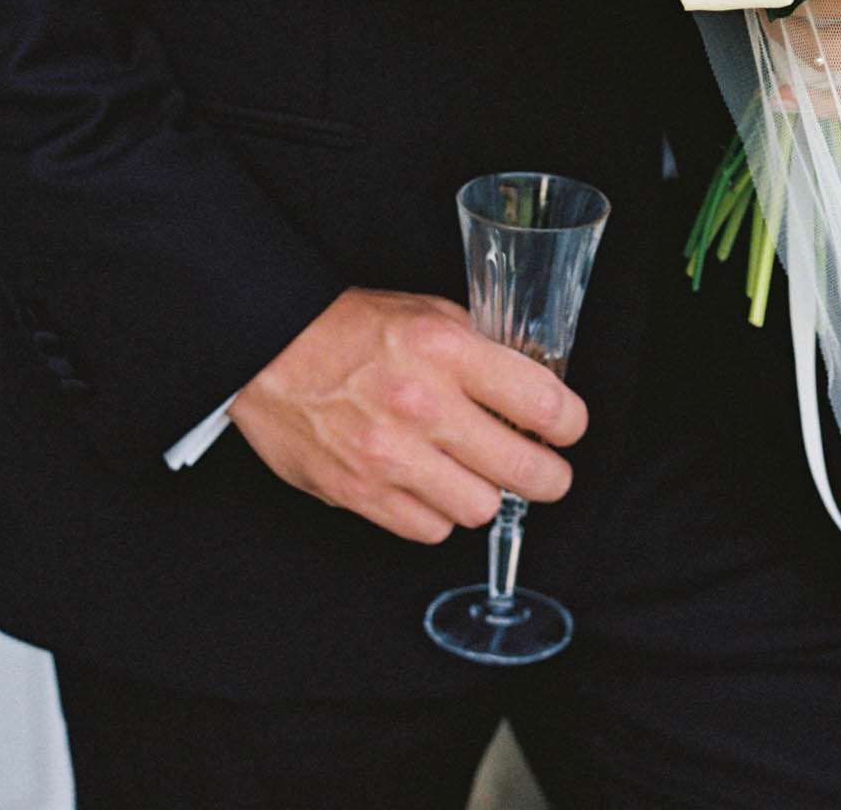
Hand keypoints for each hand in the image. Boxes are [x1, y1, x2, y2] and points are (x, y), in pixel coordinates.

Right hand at [226, 288, 587, 544]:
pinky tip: (432, 486)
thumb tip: (533, 383)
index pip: (545, 403)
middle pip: (524, 470)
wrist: (269, 350)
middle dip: (550, 477)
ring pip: (481, 510)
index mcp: (448, 350)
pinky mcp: (360, 494)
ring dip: (486, 494)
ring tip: (477, 474)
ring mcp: (391, 456)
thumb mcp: (429, 312)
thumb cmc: (351, 328)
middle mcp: (424, 406)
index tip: (569, 428)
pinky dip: (438, 514)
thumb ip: (483, 348)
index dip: (571, 423)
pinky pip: (430, 529)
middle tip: (548, 473)